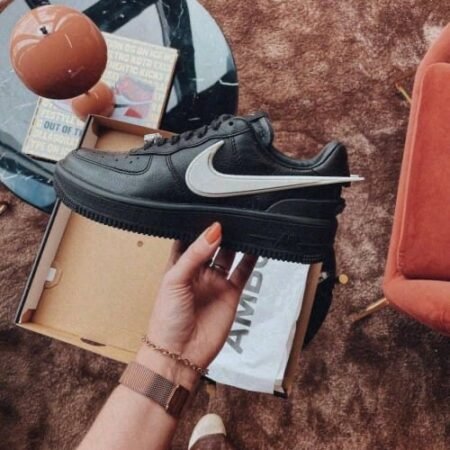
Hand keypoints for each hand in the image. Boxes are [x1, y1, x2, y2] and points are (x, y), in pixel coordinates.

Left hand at [136, 222, 256, 387]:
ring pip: (229, 254)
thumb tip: (213, 231)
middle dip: (220, 231)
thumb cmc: (167, 319)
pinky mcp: (231, 293)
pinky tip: (255, 245)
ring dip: (236, 241)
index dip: (198, 226)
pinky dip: (251, 258)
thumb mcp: (175, 280)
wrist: (180, 353)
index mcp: (179, 266)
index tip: (207, 209)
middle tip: (230, 214)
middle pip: (212, 244)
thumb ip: (195, 254)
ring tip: (243, 225)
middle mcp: (199, 272)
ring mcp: (215, 282)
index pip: (189, 239)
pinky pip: (243, 271)